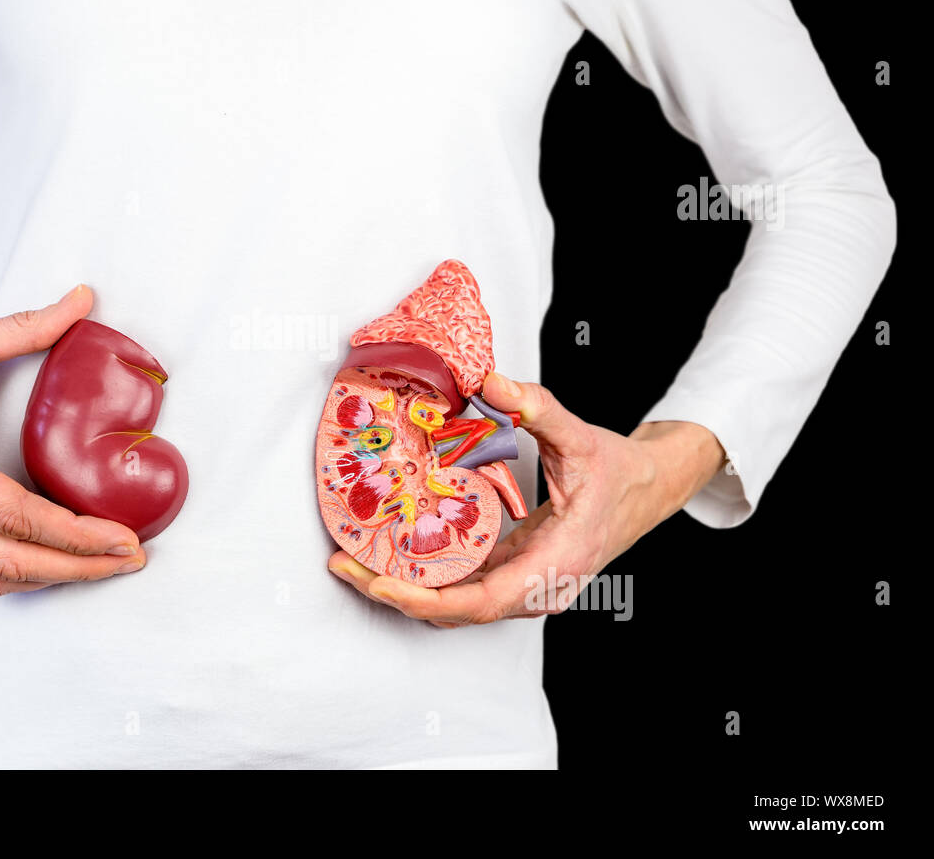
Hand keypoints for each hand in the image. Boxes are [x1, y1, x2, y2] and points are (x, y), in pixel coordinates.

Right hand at [0, 287, 143, 596]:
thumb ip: (23, 327)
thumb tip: (81, 301)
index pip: (14, 512)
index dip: (76, 533)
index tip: (121, 536)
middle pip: (9, 560)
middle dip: (78, 567)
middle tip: (128, 561)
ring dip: (48, 580)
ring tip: (98, 568)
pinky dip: (11, 577)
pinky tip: (47, 566)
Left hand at [328, 373, 723, 624]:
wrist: (648, 488)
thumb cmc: (618, 471)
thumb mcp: (581, 436)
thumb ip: (538, 407)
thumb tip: (491, 381)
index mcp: (555, 564)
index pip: (482, 601)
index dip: (426, 598)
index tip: (381, 584)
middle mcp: (538, 588)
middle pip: (457, 610)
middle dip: (397, 593)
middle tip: (345, 564)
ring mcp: (527, 587)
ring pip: (457, 604)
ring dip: (406, 588)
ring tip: (354, 561)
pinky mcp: (516, 575)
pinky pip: (466, 587)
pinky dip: (427, 577)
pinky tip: (391, 554)